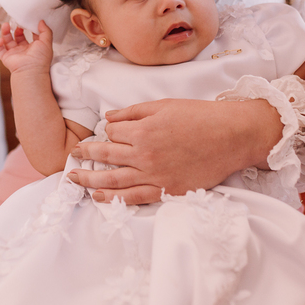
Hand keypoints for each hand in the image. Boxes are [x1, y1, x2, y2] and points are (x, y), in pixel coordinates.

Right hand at [0, 21, 53, 75]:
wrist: (31, 71)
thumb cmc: (40, 59)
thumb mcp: (47, 42)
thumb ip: (45, 31)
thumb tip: (41, 22)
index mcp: (34, 47)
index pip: (31, 35)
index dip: (29, 27)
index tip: (27, 20)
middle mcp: (24, 50)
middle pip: (18, 36)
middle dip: (16, 28)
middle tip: (16, 22)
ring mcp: (15, 54)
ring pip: (7, 41)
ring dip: (5, 32)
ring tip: (5, 25)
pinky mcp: (6, 58)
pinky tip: (1, 39)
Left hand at [67, 98, 280, 203]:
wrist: (231, 137)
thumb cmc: (200, 117)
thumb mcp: (164, 106)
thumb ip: (133, 112)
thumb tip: (108, 118)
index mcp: (143, 131)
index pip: (112, 132)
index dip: (108, 131)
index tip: (107, 132)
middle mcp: (144, 156)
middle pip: (106, 156)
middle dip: (86, 155)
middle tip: (73, 156)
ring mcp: (154, 176)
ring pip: (113, 181)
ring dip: (90, 180)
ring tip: (74, 179)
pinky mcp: (166, 191)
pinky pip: (134, 198)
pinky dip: (113, 199)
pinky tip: (99, 197)